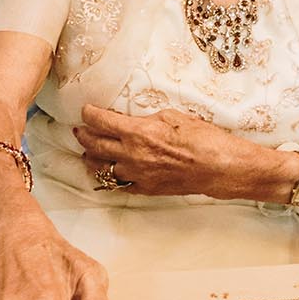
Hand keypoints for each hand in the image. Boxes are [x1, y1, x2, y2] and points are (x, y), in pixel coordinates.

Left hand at [75, 104, 252, 196]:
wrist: (217, 167)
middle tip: (81, 130)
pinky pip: (117, 184)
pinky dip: (108, 176)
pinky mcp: (145, 188)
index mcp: (137, 132)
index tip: (86, 111)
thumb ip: (145, 119)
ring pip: (100, 167)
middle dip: (84, 135)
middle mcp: (132, 155)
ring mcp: (137, 174)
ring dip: (92, 157)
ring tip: (88, 151)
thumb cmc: (201, 137)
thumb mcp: (171, 116)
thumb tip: (131, 121)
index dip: (89, 114)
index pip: (100, 121)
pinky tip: (106, 171)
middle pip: (95, 144)